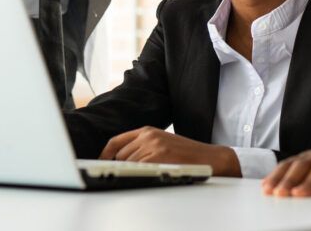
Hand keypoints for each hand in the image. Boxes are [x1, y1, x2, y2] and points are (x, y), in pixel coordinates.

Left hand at [100, 127, 241, 176]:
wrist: (210, 158)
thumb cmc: (186, 155)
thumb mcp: (161, 144)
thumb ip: (142, 147)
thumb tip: (121, 161)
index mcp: (147, 131)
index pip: (115, 142)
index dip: (104, 155)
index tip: (99, 164)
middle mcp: (148, 135)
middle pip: (119, 155)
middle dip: (118, 167)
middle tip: (118, 177)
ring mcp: (153, 145)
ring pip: (127, 163)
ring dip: (129, 173)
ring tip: (137, 178)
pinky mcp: (159, 156)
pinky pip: (138, 169)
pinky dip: (137, 175)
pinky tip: (145, 178)